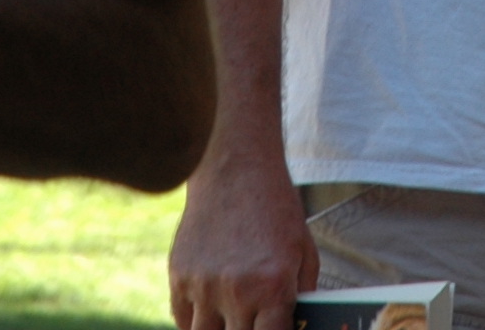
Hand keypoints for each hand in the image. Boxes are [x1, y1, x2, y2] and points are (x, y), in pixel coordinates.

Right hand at [168, 149, 317, 329]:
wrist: (236, 169)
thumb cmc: (276, 210)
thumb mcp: (305, 252)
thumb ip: (303, 296)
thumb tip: (301, 325)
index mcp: (272, 287)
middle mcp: (236, 291)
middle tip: (252, 319)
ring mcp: (204, 285)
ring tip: (231, 319)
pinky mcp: (180, 275)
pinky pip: (182, 319)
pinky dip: (196, 322)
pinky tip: (212, 312)